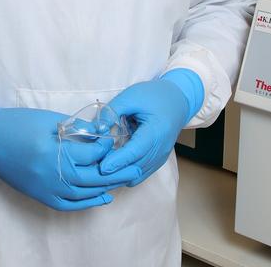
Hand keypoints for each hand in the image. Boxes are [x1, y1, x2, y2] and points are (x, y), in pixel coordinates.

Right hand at [0, 105, 122, 210]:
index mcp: (55, 151)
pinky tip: (102, 196)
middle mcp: (53, 174)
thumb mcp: (49, 119)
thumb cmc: (17, 123)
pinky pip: (69, 205)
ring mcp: (46, 188)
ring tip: (123, 181)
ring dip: (106, 187)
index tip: (116, 140)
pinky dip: (88, 203)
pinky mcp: (40, 196)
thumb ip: (75, 128)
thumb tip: (99, 133)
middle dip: (116, 173)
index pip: (92, 154)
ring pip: (85, 193)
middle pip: (94, 177)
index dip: (107, 147)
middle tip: (135, 168)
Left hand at [99, 69, 203, 184]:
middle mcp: (160, 148)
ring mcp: (160, 157)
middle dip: (115, 171)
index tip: (102, 168)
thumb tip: (97, 128)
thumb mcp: (131, 97)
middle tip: (94, 168)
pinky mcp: (157, 160)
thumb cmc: (154, 96)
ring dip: (120, 174)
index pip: (135, 151)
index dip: (118, 161)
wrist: (176, 101)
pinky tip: (113, 167)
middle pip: (136, 167)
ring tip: (101, 168)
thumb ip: (112, 111)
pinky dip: (127, 173)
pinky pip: (141, 173)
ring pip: (138, 174)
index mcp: (156, 131)